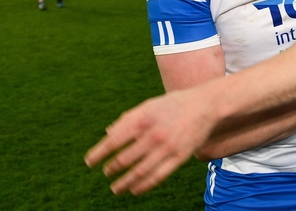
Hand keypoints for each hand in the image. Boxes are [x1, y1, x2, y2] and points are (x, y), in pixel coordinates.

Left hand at [84, 86, 215, 194]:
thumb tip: (108, 134)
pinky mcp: (180, 157)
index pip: (113, 141)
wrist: (206, 105)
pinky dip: (144, 186)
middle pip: (124, 159)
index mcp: (143, 119)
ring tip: (115, 189)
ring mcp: (167, 147)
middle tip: (106, 173)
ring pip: (140, 172)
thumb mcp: (149, 105)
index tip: (89, 162)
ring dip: (124, 183)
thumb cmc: (174, 104)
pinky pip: (158, 176)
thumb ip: (128, 119)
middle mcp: (153, 134)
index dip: (99, 154)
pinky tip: (135, 190)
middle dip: (111, 169)